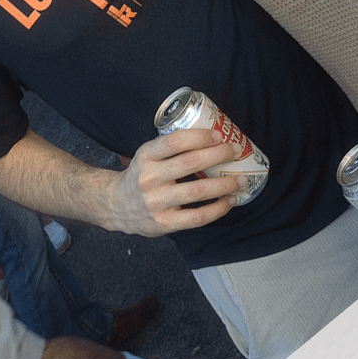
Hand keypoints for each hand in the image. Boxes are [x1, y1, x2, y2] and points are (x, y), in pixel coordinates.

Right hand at [106, 126, 248, 236]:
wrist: (117, 206)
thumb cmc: (141, 176)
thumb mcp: (146, 155)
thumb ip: (170, 148)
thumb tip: (213, 138)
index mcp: (145, 156)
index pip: (174, 142)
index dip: (200, 137)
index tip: (219, 135)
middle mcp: (149, 178)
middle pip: (191, 163)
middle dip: (219, 155)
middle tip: (236, 151)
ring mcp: (157, 202)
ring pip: (198, 191)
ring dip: (225, 184)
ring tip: (241, 179)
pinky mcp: (165, 223)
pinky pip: (197, 216)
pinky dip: (218, 209)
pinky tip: (229, 201)